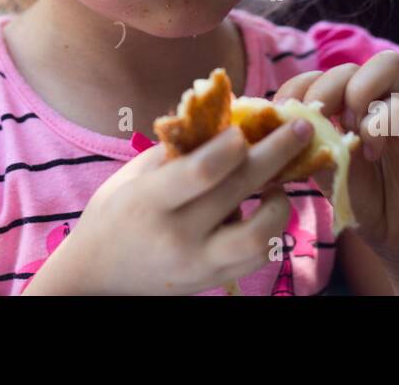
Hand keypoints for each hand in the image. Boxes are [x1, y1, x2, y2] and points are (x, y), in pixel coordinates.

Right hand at [24, 119, 315, 294]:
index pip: (200, 172)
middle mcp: (176, 236)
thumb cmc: (113, 216)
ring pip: (260, 236)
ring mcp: (198, 264)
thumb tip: (224, 119)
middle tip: (301, 128)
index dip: (231, 145)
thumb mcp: (132, 177)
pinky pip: (258, 258)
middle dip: (276, 154)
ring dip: (280, 203)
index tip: (251, 123)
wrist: (97, 278)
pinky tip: (267, 208)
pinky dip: (271, 230)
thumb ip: (175, 151)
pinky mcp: (212, 281)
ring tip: (280, 184)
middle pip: (238, 192)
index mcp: (148, 201)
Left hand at [271, 52, 398, 266]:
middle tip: (317, 124)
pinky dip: (377, 128)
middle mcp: (375, 100)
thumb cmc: (359, 197)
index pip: (317, 74)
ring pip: (386, 64)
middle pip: (347, 65)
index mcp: (345, 106)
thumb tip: (276, 120)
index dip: (296, 88)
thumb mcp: (324, 167)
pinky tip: (369, 154)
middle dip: (323, 90)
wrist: (397, 234)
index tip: (285, 118)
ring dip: (357, 94)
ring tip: (349, 130)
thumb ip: (307, 140)